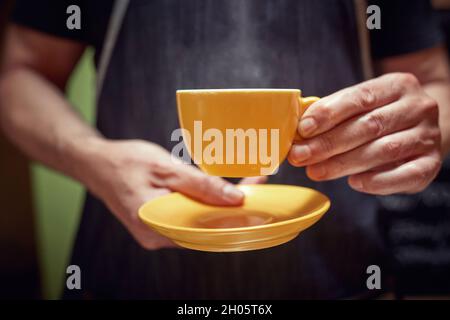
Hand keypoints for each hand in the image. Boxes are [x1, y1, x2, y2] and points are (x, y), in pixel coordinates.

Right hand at [78, 138, 265, 248]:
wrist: (96, 164)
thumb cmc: (125, 162)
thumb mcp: (165, 168)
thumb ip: (200, 185)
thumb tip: (235, 199)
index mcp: (156, 226)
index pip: (207, 229)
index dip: (235, 216)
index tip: (258, 198)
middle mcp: (158, 236)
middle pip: (206, 228)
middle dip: (233, 208)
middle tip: (255, 186)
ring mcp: (158, 232)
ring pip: (199, 224)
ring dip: (221, 206)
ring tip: (244, 186)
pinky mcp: (160, 224)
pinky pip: (189, 220)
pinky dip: (205, 207)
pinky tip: (218, 193)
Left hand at [289, 73, 441, 194]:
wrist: (421, 129)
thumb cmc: (382, 116)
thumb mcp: (363, 105)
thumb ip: (336, 112)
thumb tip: (301, 130)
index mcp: (397, 85)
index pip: (360, 97)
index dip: (329, 113)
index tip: (304, 129)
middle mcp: (418, 107)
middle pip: (369, 126)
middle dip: (329, 143)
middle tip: (300, 156)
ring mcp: (428, 136)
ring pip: (383, 150)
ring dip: (344, 164)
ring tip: (316, 171)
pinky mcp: (431, 164)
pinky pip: (405, 175)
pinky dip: (377, 181)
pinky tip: (354, 182)